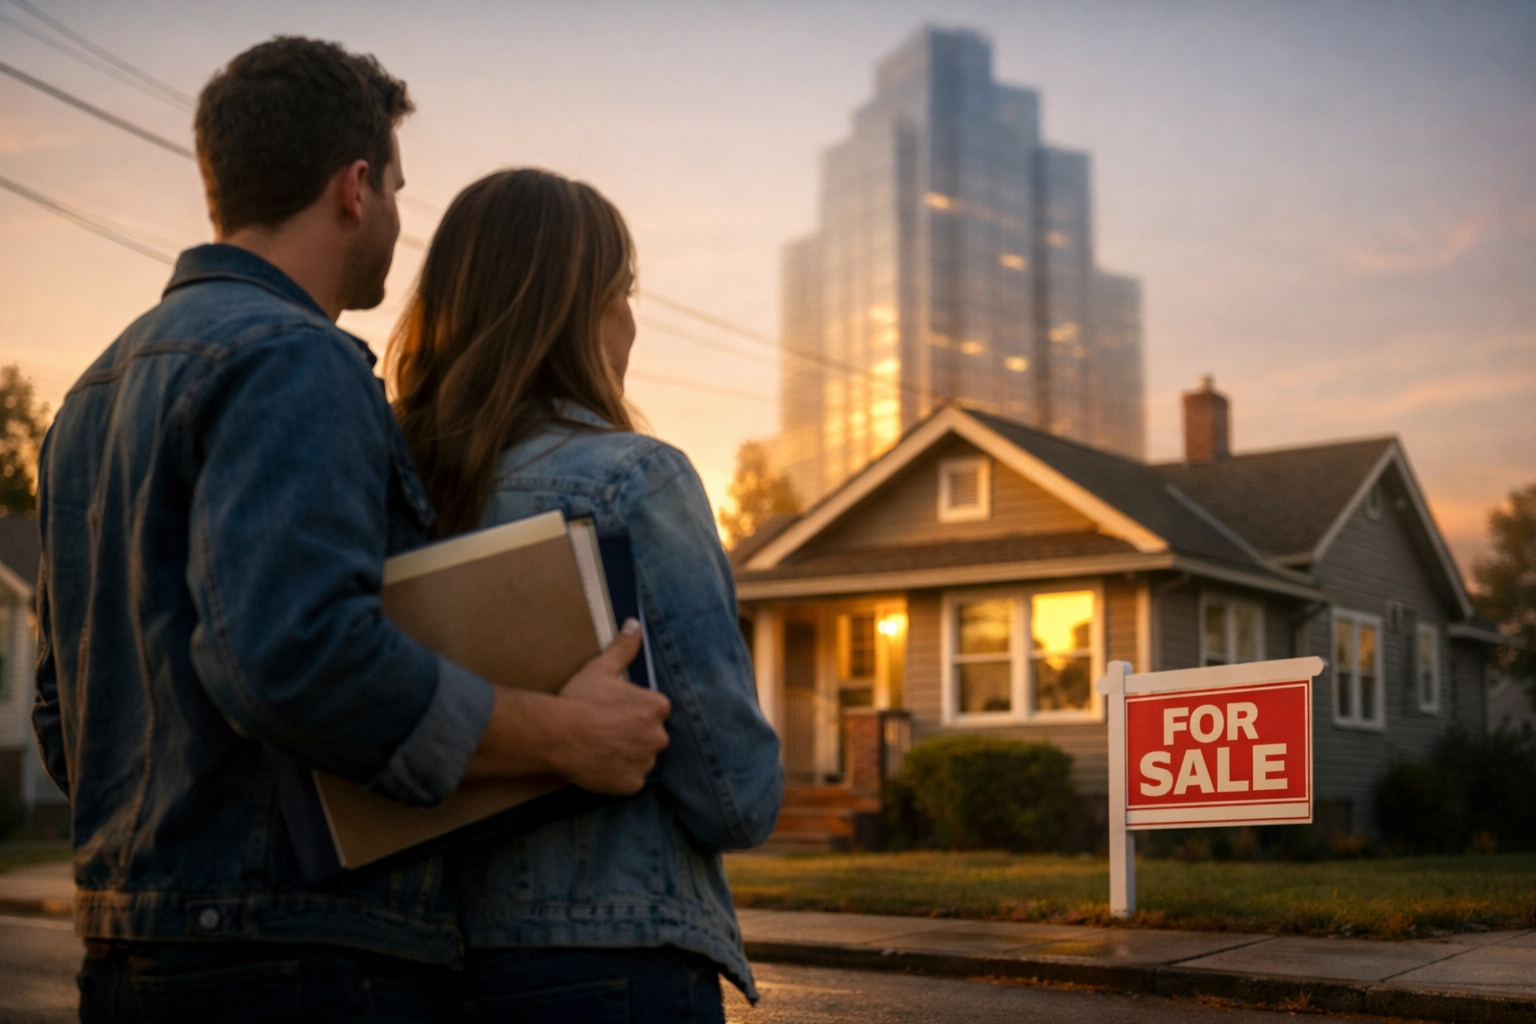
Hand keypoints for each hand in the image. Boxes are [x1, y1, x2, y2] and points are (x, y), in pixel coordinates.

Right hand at [549, 621, 671, 794]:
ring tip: (601, 748)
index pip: (655, 710)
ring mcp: (645, 762)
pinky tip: (600, 765)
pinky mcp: (632, 784)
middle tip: (605, 730)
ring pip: (641, 759)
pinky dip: (618, 776)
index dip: (633, 711)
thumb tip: (635, 624)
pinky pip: (630, 781)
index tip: (614, 712)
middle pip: (651, 735)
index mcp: (656, 707)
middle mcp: (659, 736)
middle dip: (634, 734)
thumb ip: (624, 648)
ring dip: (627, 755)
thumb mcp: (601, 668)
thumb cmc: (579, 699)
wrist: (556, 733)